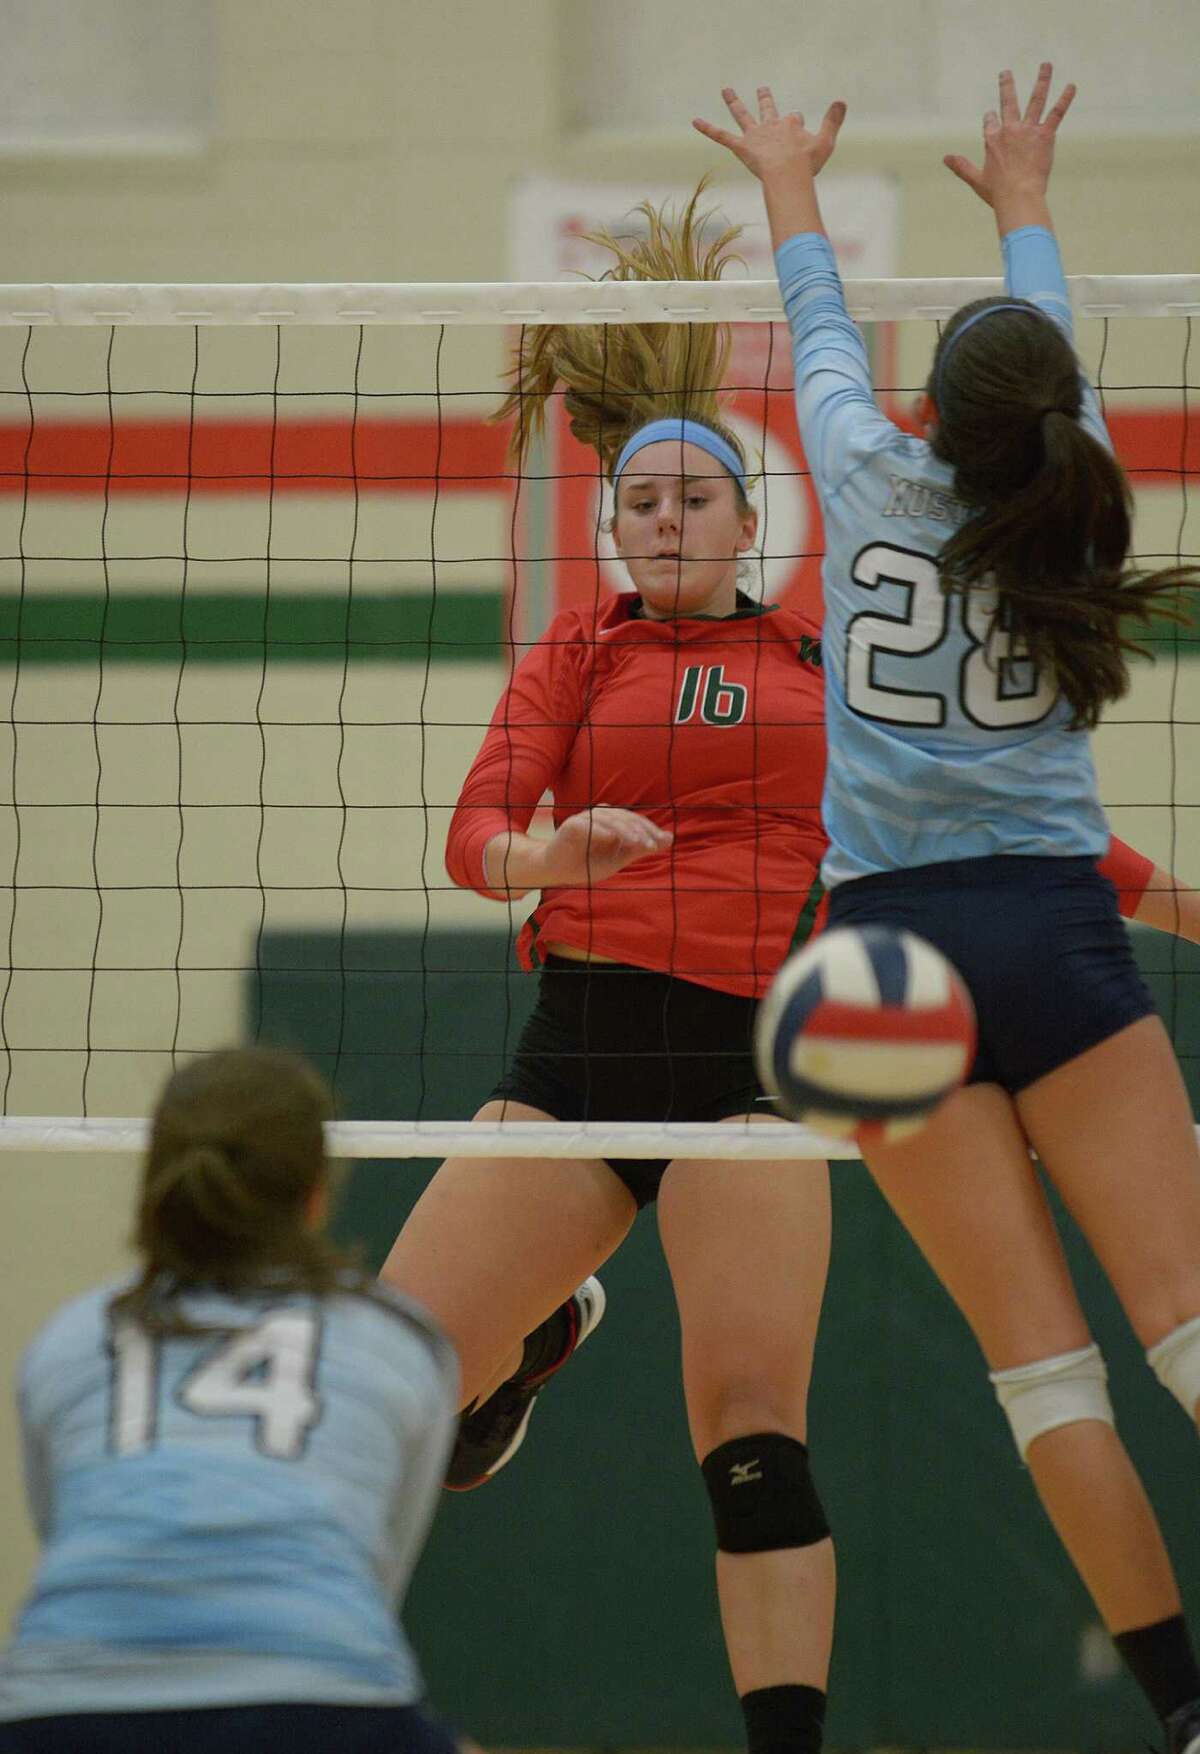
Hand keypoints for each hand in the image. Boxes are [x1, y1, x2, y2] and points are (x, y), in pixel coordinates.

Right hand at [539, 807, 671, 887]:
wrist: (557, 871)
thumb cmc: (587, 863)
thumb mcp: (619, 858)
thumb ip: (641, 848)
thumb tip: (670, 839)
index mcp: (612, 820)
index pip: (635, 821)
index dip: (650, 830)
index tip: (663, 842)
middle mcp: (600, 815)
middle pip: (625, 818)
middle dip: (641, 831)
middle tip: (653, 844)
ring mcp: (585, 818)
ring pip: (610, 820)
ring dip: (626, 831)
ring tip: (638, 842)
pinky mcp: (572, 825)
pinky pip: (589, 826)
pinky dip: (601, 831)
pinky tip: (612, 839)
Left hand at [693, 85, 845, 182]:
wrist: (787, 174)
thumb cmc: (807, 164)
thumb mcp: (826, 142)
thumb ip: (833, 122)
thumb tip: (842, 100)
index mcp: (790, 124)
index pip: (794, 119)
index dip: (797, 126)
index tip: (801, 138)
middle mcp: (771, 125)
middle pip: (768, 109)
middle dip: (766, 99)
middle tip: (763, 90)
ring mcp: (755, 136)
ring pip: (742, 115)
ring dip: (734, 102)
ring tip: (726, 90)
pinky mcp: (741, 147)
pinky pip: (721, 136)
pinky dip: (708, 129)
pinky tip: (694, 121)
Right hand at [944, 63, 1074, 208]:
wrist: (1018, 196)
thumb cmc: (998, 192)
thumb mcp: (976, 179)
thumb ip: (961, 166)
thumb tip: (945, 158)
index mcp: (992, 139)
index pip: (990, 122)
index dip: (990, 119)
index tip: (990, 116)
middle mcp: (1010, 129)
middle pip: (1008, 102)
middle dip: (1006, 85)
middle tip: (1006, 72)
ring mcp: (1028, 130)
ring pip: (1036, 100)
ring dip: (1041, 81)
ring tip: (1046, 65)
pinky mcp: (1045, 135)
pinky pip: (1056, 113)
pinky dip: (1065, 99)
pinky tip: (1072, 86)